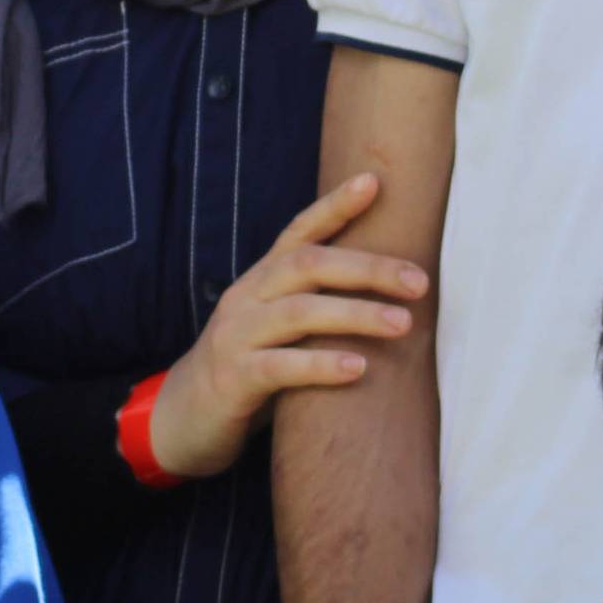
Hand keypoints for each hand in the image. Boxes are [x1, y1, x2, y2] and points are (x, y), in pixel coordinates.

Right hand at [143, 172, 424, 480]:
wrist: (183, 421)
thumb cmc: (248, 370)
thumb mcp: (277, 328)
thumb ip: (314, 306)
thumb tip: (389, 295)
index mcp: (261, 280)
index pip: (299, 232)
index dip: (334, 206)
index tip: (373, 182)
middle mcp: (246, 297)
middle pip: (307, 264)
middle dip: (366, 268)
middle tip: (419, 281)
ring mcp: (235, 336)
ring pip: (297, 312)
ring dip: (354, 314)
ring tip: (402, 323)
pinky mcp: (232, 379)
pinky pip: (279, 367)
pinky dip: (320, 364)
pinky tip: (357, 368)